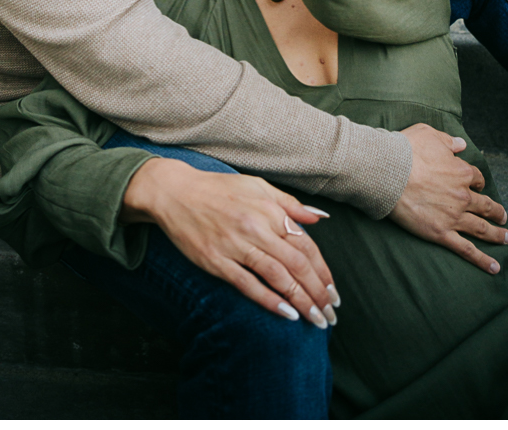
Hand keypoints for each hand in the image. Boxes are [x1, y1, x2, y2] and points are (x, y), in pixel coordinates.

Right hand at [121, 157, 339, 325]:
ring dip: (301, 302)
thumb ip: (289, 204)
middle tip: (330, 314)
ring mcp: (235, 245)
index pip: (305, 245)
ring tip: (316, 320)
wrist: (175, 192)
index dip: (323, 271)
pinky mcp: (216, 260)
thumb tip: (319, 218)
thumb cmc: (218, 189)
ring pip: (277, 277)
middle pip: (296, 265)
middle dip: (318, 293)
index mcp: (268, 209)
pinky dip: (269, 301)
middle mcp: (255, 227)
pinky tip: (287, 315)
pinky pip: (247, 285)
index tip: (333, 291)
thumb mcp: (257, 186)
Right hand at [390, 123, 507, 272]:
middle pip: (486, 205)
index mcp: (460, 172)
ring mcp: (453, 216)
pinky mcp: (441, 232)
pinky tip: (493, 267)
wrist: (387, 171)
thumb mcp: (428, 134)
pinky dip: (482, 259)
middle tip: (503, 217)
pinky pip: (466, 249)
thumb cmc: (405, 150)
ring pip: (482, 228)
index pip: (476, 178)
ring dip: (497, 234)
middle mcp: (462, 195)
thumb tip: (461, 144)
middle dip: (496, 212)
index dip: (478, 182)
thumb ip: (448, 140)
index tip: (478, 186)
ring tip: (506, 238)